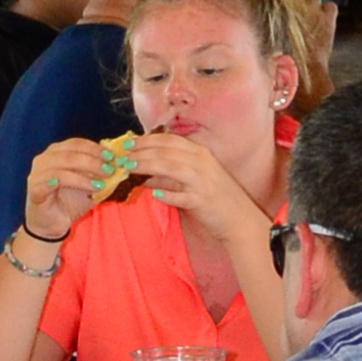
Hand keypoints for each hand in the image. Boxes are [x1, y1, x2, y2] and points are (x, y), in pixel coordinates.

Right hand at [11, 136, 132, 243]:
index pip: (76, 143)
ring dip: (85, 173)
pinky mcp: (35, 189)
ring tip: (101, 183)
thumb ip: (101, 174)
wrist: (51, 225)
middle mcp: (44, 159)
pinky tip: (88, 189)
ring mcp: (37, 173)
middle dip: (93, 160)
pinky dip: (73, 182)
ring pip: (62, 166)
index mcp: (56, 153)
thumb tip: (122, 165)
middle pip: (70, 153)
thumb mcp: (89, 185)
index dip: (95, 148)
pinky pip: (53, 182)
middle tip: (109, 169)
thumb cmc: (69, 202)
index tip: (112, 157)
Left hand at [115, 130, 264, 242]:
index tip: (127, 142)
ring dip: (146, 166)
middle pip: (165, 150)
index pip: (168, 140)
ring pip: (169, 167)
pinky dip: (167, 194)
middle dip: (140, 151)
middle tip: (121, 155)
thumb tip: (146, 174)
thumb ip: (172, 175)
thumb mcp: (196, 180)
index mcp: (200, 153)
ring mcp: (202, 180)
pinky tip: (154, 194)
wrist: (240, 220)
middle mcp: (201, 162)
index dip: (145, 139)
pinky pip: (181, 195)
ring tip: (128, 168)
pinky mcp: (202, 200)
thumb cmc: (217, 199)